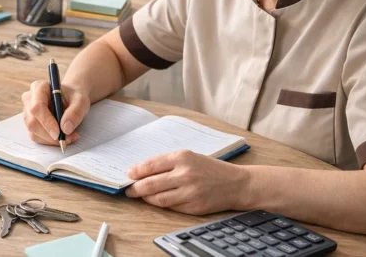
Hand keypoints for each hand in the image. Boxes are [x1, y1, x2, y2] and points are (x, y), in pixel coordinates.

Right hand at [21, 80, 90, 145]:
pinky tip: (62, 136)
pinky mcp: (30, 123)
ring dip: (51, 139)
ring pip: (33, 132)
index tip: (59, 133)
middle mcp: (29, 99)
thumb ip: (75, 112)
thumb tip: (65, 128)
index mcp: (39, 87)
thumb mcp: (80, 101)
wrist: (70, 99)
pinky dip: (50, 141)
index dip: (46, 122)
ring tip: (69, 136)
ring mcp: (27, 112)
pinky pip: (36, 137)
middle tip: (68, 138)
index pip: (37, 107)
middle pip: (32, 122)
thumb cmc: (73, 97)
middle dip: (50, 135)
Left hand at [124, 150, 251, 214]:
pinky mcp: (194, 206)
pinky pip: (171, 207)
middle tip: (129, 190)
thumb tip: (141, 171)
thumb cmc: (210, 169)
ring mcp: (190, 192)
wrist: (237, 184)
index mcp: (182, 157)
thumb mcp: (189, 157)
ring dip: (146, 198)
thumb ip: (167, 163)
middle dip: (136, 188)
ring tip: (141, 196)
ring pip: (158, 198)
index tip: (128, 175)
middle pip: (151, 184)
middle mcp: (185, 174)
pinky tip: (158, 201)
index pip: (150, 165)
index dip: (136, 172)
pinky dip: (161, 204)